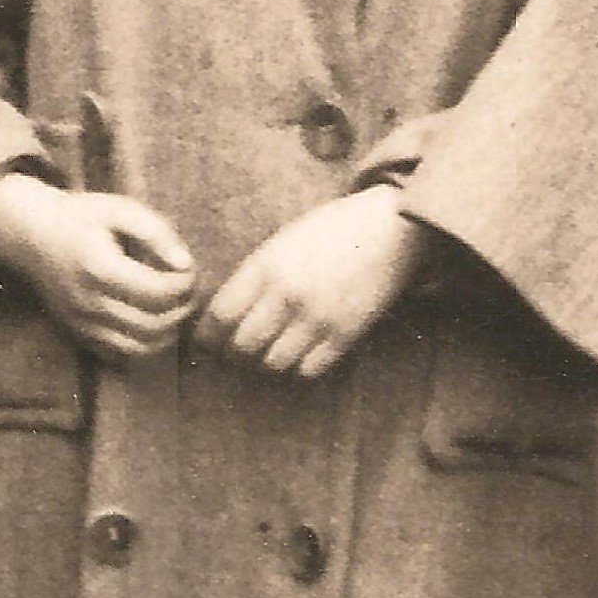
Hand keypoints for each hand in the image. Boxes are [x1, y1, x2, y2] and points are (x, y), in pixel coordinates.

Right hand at [0, 172, 195, 362]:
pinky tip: (152, 324)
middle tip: (188, 292)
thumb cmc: (80, 218)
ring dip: (167, 334)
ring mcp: (82, 324)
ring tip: (175, 310)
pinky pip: (119, 355)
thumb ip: (156, 233)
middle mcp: (89, 303)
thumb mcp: (119, 210)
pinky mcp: (78, 335)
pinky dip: (144, 347)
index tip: (190, 270)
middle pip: (152, 325)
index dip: (185, 285)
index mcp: (100, 268)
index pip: (158, 293)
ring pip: (138, 349)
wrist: (32, 236)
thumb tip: (185, 264)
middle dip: (181, 311)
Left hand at [202, 188, 428, 379]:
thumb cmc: (332, 230)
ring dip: (266, 362)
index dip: (207, 336)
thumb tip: (224, 313)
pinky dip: (298, 367)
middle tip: (234, 353)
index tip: (206, 343)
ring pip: (273, 362)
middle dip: (234, 353)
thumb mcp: (283, 242)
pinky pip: (308, 370)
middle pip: (243, 345)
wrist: (390, 228)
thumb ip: (255, 276)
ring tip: (267, 353)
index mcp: (267, 265)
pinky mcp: (345, 334)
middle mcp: (288, 294)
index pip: (221, 315)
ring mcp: (318, 317)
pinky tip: (299, 353)